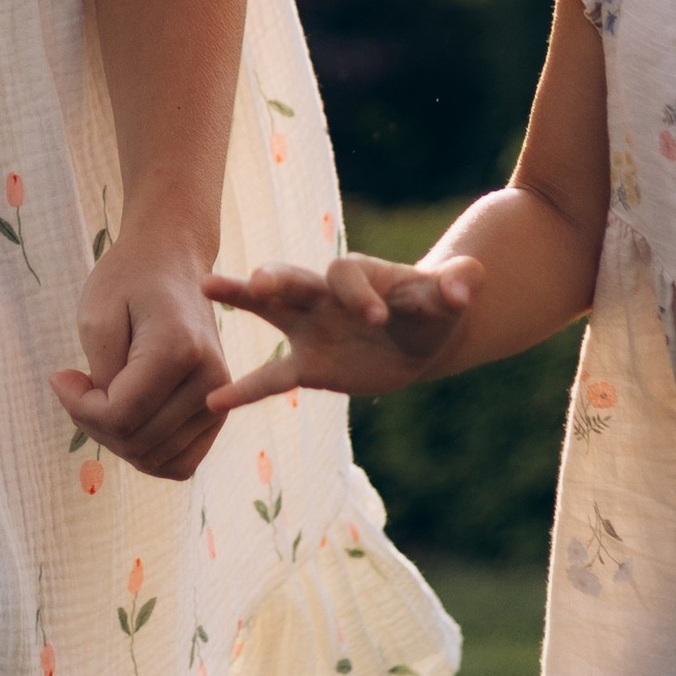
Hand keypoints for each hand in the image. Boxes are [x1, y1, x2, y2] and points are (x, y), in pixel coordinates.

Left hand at [53, 240, 229, 484]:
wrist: (173, 262)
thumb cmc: (129, 280)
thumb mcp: (97, 316)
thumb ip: (99, 375)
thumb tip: (103, 419)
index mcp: (180, 349)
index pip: (121, 415)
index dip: (78, 407)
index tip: (60, 376)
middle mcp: (211, 380)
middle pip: (136, 442)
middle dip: (93, 422)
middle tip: (76, 385)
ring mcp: (220, 399)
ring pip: (156, 459)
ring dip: (116, 439)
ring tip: (101, 398)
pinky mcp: (218, 412)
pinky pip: (180, 464)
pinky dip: (146, 453)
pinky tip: (126, 419)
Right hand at [203, 250, 481, 410]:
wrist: (421, 335)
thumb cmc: (433, 309)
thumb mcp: (449, 297)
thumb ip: (457, 285)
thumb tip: (468, 283)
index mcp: (358, 274)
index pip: (347, 276)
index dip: (359, 294)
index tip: (378, 317)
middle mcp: (325, 295)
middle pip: (294, 279)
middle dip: (277, 279)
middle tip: (260, 283)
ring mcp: (310, 328)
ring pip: (270, 312)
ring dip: (242, 299)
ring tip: (207, 285)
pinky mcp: (308, 366)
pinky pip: (272, 378)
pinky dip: (245, 390)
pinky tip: (214, 401)